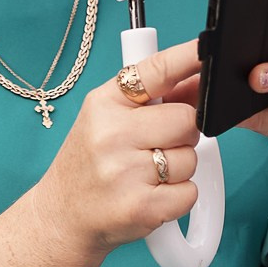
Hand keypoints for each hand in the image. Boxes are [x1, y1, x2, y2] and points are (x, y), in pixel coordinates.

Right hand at [33, 39, 202, 258]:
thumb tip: (200, 82)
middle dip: (184, 134)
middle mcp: (111, 134)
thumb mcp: (108, 119)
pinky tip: (151, 195)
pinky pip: (189, 192)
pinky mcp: (139, 207)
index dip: (188, 58)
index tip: (207, 49)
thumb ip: (152, 99)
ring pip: (190, 158)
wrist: (60, 217)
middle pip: (186, 120)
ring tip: (148, 174)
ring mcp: (124, 172)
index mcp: (105, 103)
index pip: (156, 70)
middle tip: (159, 145)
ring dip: (179, 168)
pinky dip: (179, 197)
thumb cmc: (91, 163)